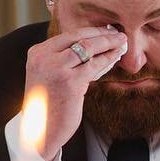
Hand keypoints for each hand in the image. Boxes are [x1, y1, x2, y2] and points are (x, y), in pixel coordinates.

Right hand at [23, 26, 128, 160]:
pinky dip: (108, 60)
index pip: (68, 34)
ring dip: (108, 44)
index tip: (106, 30)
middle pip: (79, 37)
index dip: (91, 31)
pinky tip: (116, 58)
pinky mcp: (70, 82)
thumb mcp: (50, 74)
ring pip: (89, 48)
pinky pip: (94, 66)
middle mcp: (44, 57)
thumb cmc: (49, 104)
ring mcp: (56, 68)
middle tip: (119, 34)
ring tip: (122, 43)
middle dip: (103, 34)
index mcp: (37, 52)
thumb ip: (63, 59)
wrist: (41, 130)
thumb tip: (93, 45)